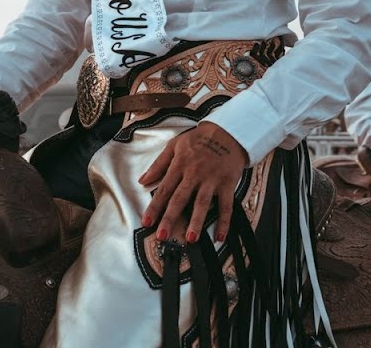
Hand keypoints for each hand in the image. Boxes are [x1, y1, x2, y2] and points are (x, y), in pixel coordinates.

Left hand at [138, 122, 248, 245]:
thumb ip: (159, 164)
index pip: (164, 189)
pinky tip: (220, 235)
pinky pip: (226, 205)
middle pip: (180, 198)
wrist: (227, 132)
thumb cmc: (199, 139)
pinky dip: (224, 221)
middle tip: (162, 235)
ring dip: (196, 221)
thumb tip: (143, 180)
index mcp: (180, 164)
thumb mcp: (175, 145)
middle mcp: (194, 173)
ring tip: (190, 238)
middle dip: (170, 218)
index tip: (147, 222)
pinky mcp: (227, 183)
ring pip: (202, 203)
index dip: (155, 206)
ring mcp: (211, 179)